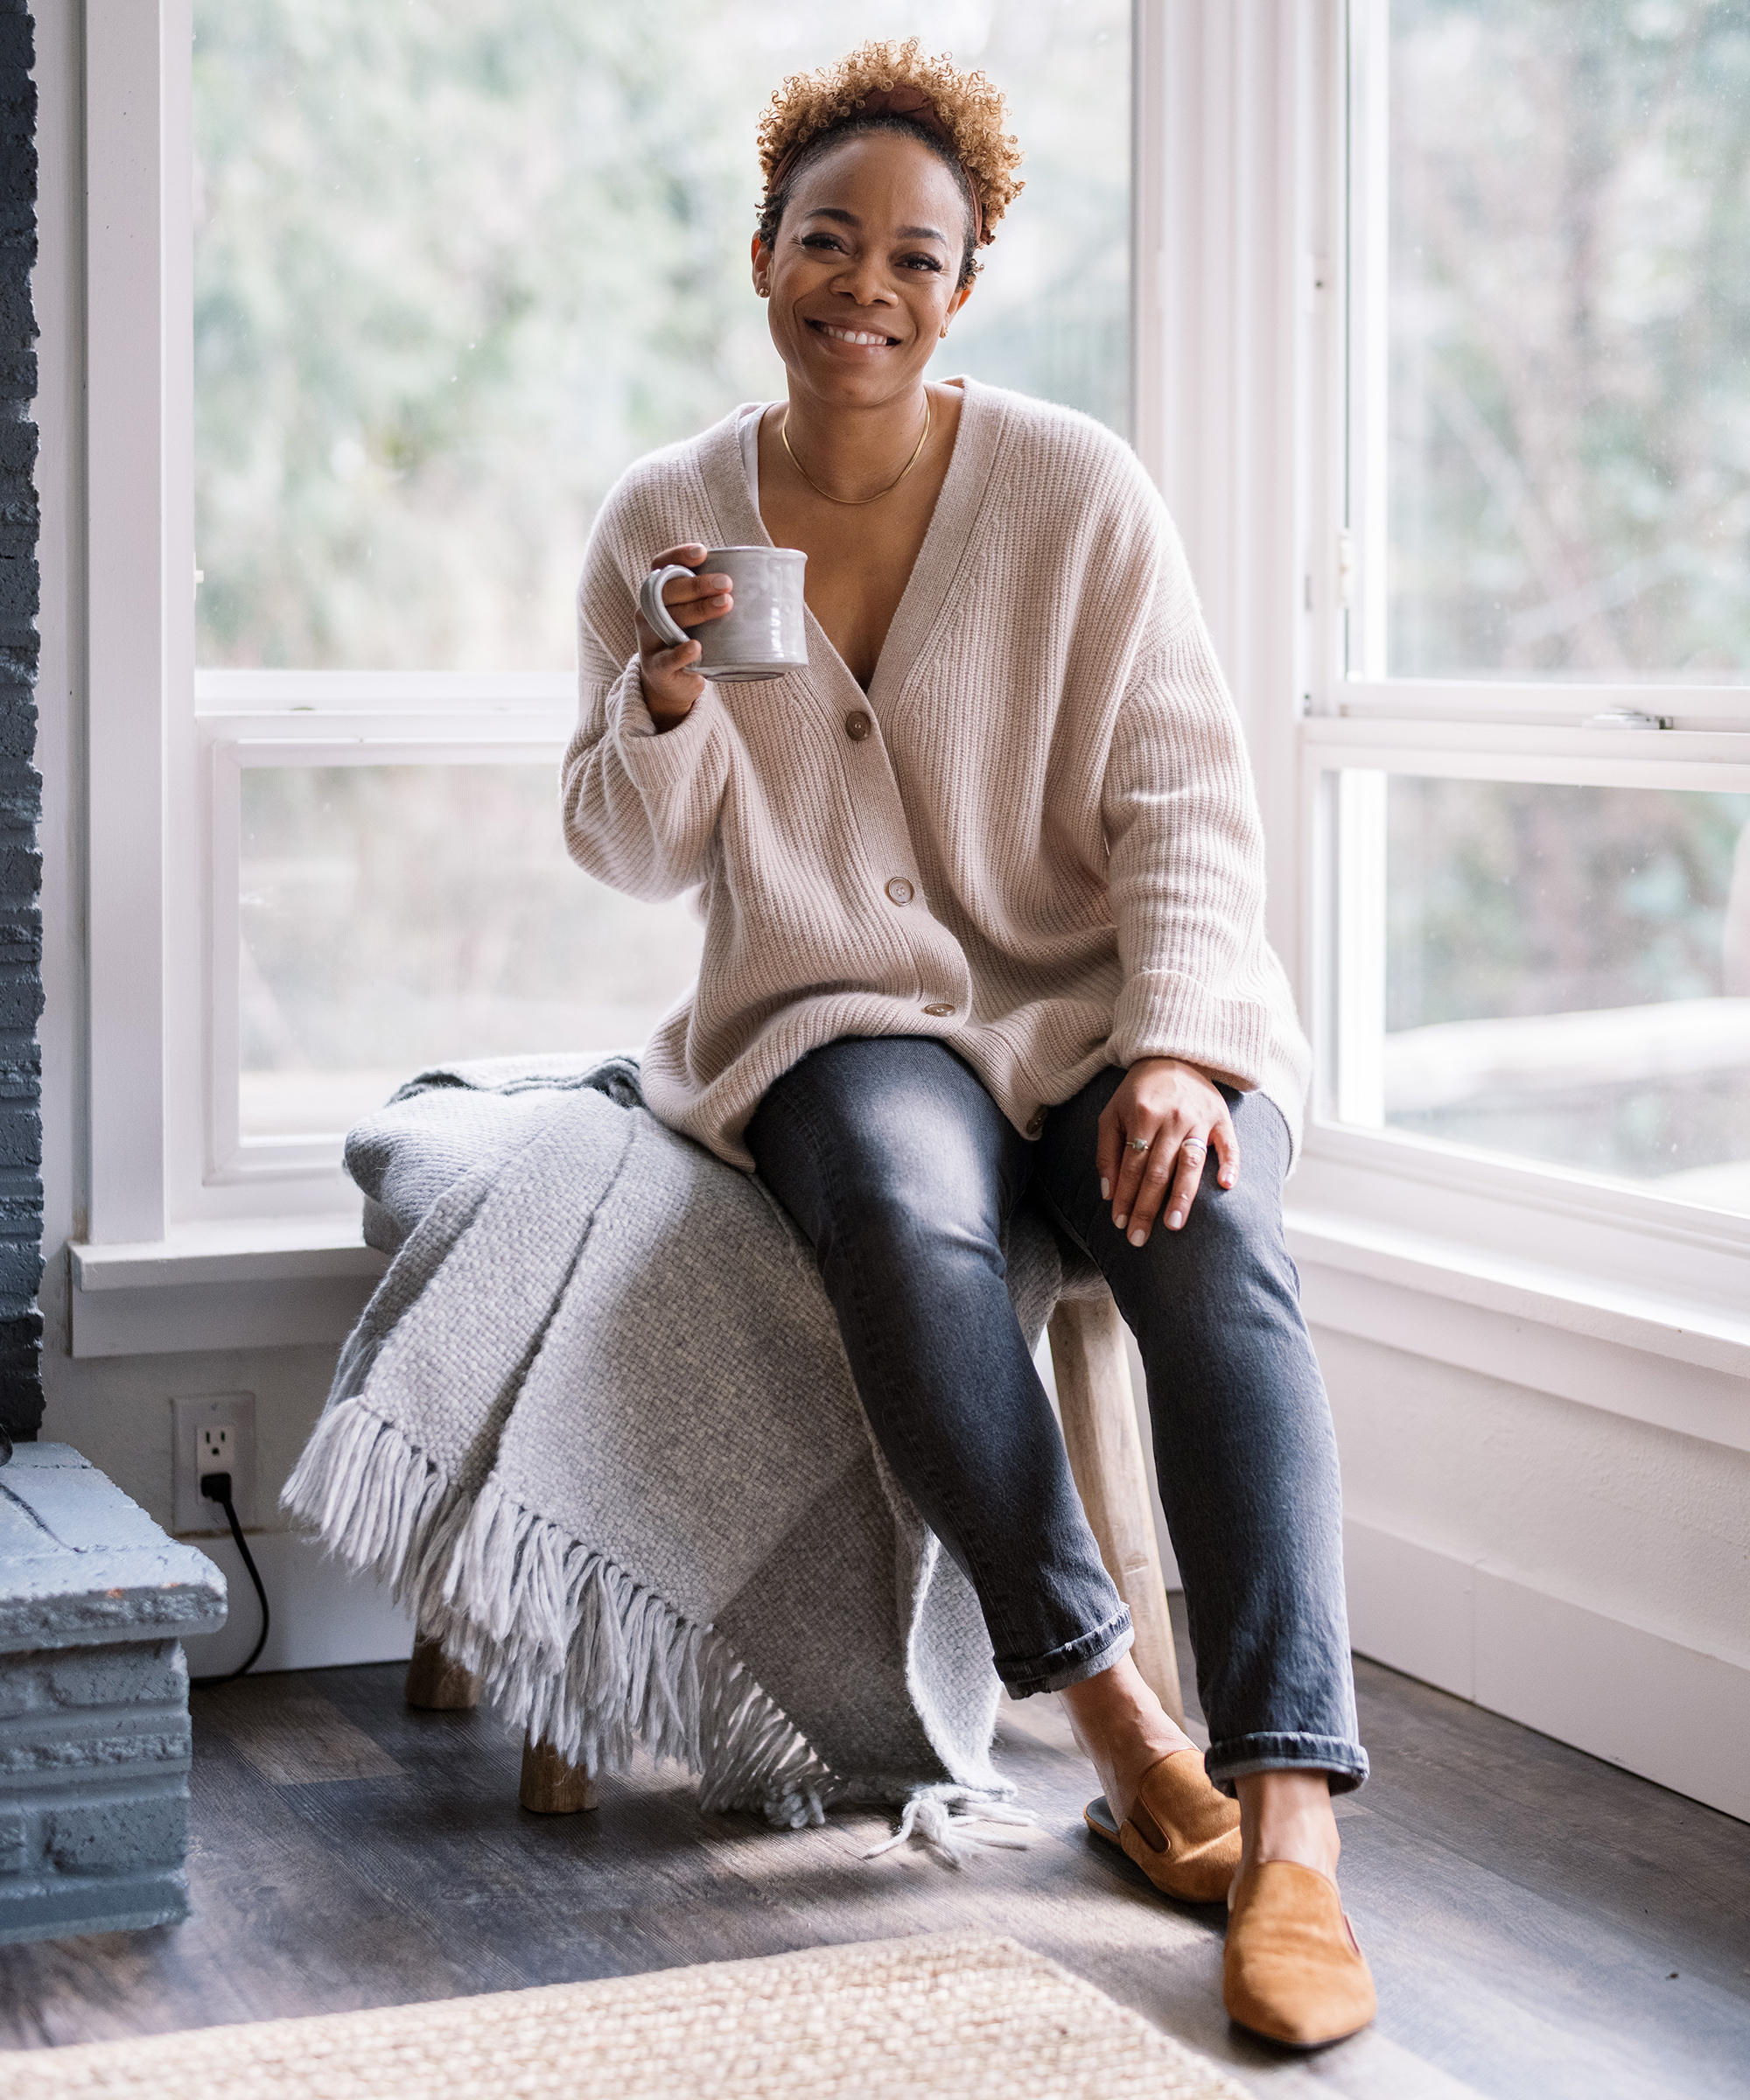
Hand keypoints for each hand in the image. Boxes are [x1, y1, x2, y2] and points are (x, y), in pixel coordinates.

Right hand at [634, 544, 733, 729]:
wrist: (671, 682)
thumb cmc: (690, 638)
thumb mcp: (694, 615)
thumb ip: (712, 596)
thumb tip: (761, 577)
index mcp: (657, 594)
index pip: (660, 566)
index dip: (678, 556)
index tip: (702, 552)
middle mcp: (648, 613)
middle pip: (667, 592)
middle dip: (697, 585)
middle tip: (727, 583)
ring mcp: (650, 641)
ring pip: (669, 621)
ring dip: (698, 610)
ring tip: (726, 604)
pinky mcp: (657, 668)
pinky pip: (667, 659)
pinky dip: (681, 653)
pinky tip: (696, 647)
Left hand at [1096, 1057, 1237, 1246]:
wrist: (1173, 1055)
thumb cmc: (1138, 1092)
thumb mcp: (1112, 1114)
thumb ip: (1107, 1152)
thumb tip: (1108, 1193)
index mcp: (1142, 1116)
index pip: (1132, 1166)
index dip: (1125, 1196)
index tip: (1119, 1223)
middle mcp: (1172, 1118)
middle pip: (1159, 1170)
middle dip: (1147, 1207)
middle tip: (1139, 1238)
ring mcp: (1199, 1118)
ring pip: (1191, 1163)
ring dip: (1182, 1195)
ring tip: (1174, 1224)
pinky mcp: (1221, 1118)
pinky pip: (1229, 1144)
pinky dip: (1229, 1165)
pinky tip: (1225, 1186)